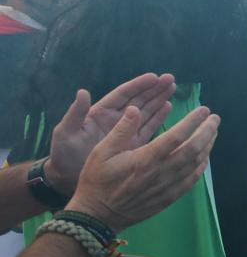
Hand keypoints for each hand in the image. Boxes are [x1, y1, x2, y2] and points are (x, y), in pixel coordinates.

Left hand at [45, 74, 177, 193]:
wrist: (67, 180)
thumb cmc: (64, 155)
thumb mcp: (66, 133)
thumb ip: (75, 113)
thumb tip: (83, 91)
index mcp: (100, 113)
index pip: (123, 95)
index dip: (138, 85)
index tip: (154, 77)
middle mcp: (115, 119)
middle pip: (138, 100)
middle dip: (154, 89)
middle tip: (170, 79)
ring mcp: (125, 131)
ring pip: (145, 111)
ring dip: (159, 99)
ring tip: (173, 88)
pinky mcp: (131, 144)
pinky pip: (148, 127)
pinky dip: (158, 117)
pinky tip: (168, 107)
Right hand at [65, 105, 219, 232]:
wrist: (97, 216)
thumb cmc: (97, 181)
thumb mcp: (101, 152)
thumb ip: (121, 130)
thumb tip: (135, 109)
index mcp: (145, 159)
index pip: (177, 136)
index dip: (193, 122)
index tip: (203, 110)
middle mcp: (160, 173)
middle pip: (193, 149)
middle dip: (207, 131)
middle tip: (215, 118)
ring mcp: (167, 187)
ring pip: (195, 164)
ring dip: (207, 146)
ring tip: (213, 131)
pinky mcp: (169, 198)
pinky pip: (192, 180)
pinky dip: (201, 166)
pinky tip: (204, 156)